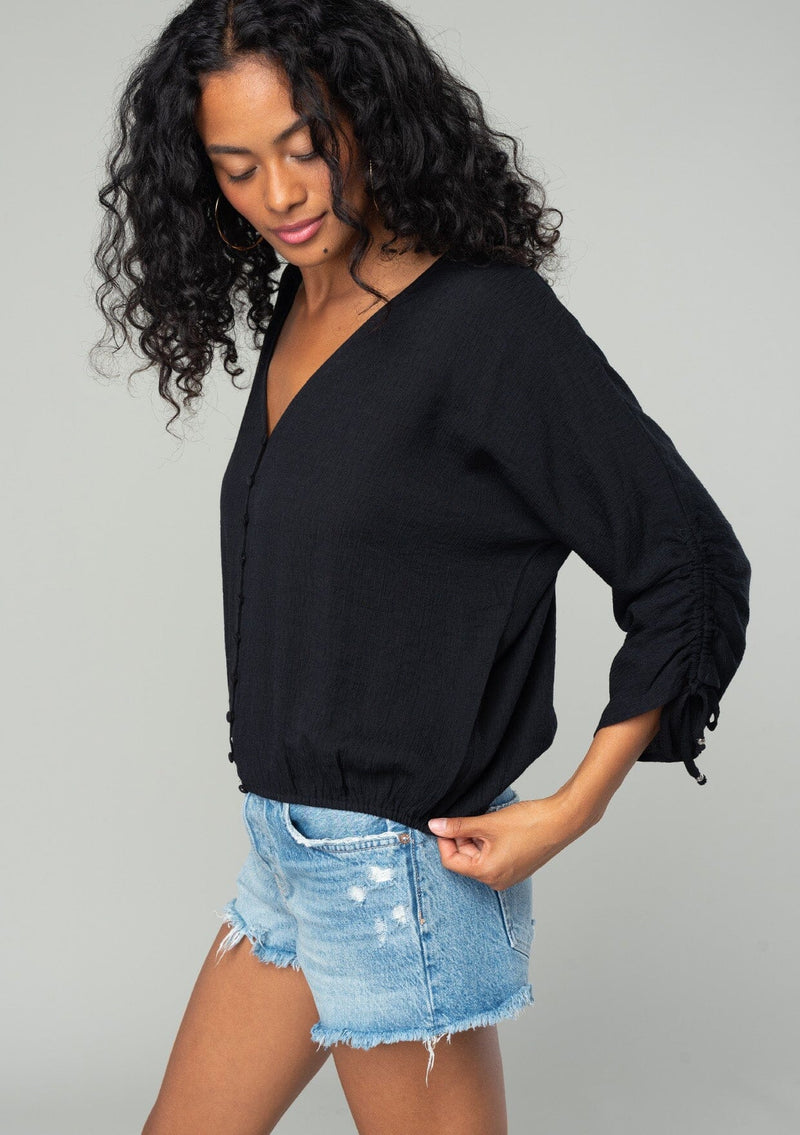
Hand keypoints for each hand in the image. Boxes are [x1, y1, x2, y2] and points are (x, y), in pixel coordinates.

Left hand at [426, 792, 598, 888]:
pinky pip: (493, 856)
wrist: (561, 821)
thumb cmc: (528, 824)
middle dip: (463, 837)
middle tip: (472, 817)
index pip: (450, 861)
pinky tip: (498, 827)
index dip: (444, 840)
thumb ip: (458, 826)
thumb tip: (434, 826)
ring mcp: (507, 876)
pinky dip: (489, 842)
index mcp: (487, 874)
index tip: (444, 822)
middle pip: (465, 859)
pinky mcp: (516, 868)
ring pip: (479, 856)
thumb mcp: (486, 823)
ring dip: (477, 838)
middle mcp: (496, 881)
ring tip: (489, 821)